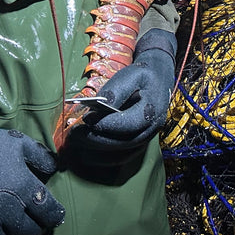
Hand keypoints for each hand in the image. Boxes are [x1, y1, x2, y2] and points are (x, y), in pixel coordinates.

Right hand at [0, 80, 64, 234]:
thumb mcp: (20, 144)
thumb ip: (42, 158)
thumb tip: (56, 169)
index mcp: (23, 188)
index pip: (50, 214)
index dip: (55, 216)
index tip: (53, 216)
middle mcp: (6, 208)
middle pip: (30, 233)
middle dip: (35, 229)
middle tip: (31, 223)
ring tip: (11, 233)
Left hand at [73, 28, 175, 151]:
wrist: (159, 80)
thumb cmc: (142, 76)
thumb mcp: (131, 75)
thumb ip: (116, 91)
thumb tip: (99, 108)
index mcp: (152, 109)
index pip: (129, 123)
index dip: (106, 124)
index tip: (86, 119)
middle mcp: (152, 128)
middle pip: (124, 142)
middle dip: (97, 140)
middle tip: (75, 134)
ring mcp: (147, 138)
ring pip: (123, 153)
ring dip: (98, 151)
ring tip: (77, 143)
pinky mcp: (140, 144)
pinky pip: (123, 157)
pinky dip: (104, 159)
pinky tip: (87, 154)